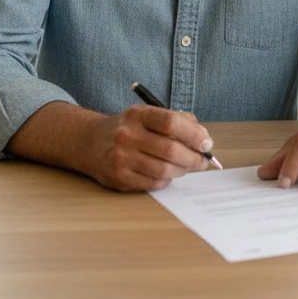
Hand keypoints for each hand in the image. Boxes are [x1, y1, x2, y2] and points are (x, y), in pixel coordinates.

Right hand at [83, 104, 211, 191]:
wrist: (90, 143)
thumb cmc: (129, 128)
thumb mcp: (148, 115)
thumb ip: (177, 120)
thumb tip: (203, 138)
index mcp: (138, 114)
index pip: (171, 122)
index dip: (194, 134)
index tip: (207, 143)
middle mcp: (127, 135)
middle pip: (170, 150)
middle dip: (193, 158)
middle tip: (202, 161)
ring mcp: (121, 158)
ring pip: (163, 170)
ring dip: (182, 170)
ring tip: (186, 167)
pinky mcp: (118, 178)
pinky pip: (153, 184)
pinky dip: (166, 180)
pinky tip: (167, 173)